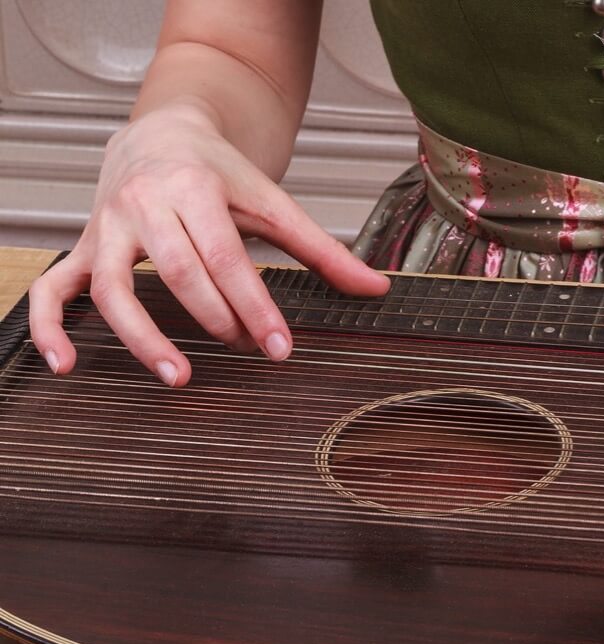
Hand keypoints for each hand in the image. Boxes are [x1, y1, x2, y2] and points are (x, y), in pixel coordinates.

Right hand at [29, 104, 389, 385]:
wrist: (162, 132)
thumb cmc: (222, 175)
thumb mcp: (275, 203)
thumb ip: (324, 250)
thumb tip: (378, 288)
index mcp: (194, 189)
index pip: (226, 257)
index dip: (254, 306)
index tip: (279, 349)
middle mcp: (144, 205)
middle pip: (177, 271)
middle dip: (216, 318)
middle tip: (249, 352)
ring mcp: (106, 228)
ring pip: (111, 285)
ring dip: (142, 336)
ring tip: (180, 377)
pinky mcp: (83, 248)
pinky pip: (55, 288)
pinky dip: (51, 327)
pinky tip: (67, 366)